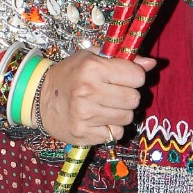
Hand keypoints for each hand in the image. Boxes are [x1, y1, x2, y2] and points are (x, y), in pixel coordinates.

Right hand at [35, 50, 155, 144]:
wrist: (40, 98)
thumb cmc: (69, 75)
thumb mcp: (91, 58)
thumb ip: (122, 60)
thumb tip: (152, 63)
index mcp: (92, 68)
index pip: (137, 76)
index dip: (134, 77)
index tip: (123, 78)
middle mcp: (89, 91)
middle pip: (134, 99)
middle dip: (127, 96)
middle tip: (112, 93)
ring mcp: (86, 114)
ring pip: (127, 117)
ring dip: (120, 113)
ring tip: (104, 106)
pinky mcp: (84, 133)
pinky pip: (116, 133)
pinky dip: (111, 127)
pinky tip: (98, 119)